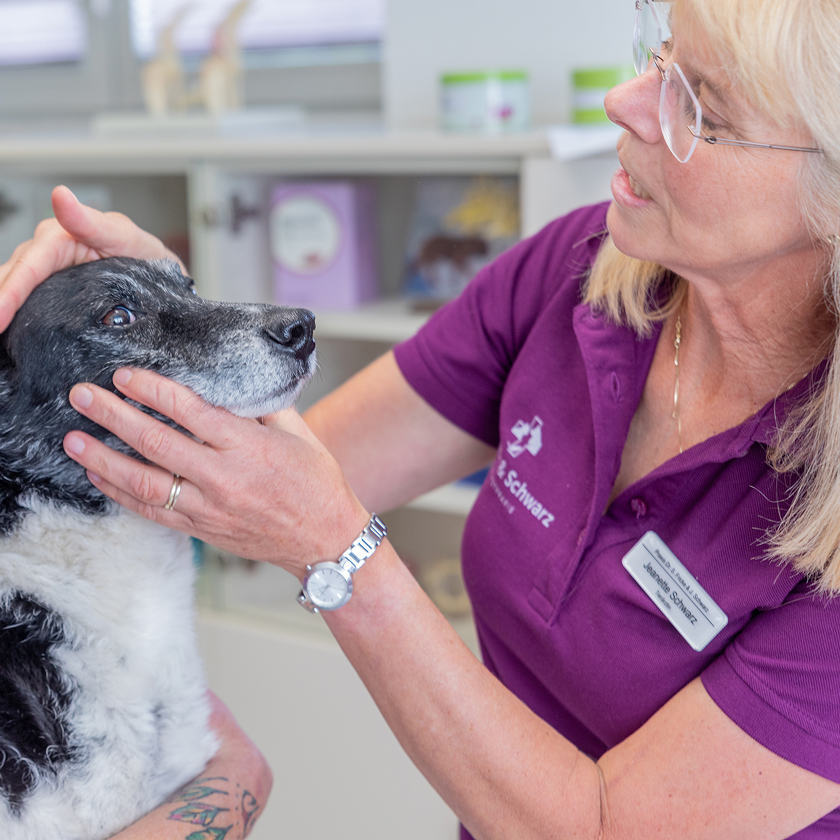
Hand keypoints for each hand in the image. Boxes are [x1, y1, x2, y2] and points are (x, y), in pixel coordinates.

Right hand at [0, 185, 181, 332]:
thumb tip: (61, 196)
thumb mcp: (126, 238)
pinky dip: (15, 323)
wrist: (163, 282)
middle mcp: (44, 256)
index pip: (28, 266)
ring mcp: (45, 279)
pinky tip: (8, 340)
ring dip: (2, 315)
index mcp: (58, 238)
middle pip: (10, 281)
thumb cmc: (144, 255)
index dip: (9, 292)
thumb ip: (93, 222)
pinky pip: (26, 309)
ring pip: (12, 295)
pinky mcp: (50, 298)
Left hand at [62, 367, 370, 577]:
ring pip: (144, 483)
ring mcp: (209, 508)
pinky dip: (120, 493)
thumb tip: (230, 382)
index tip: (125, 375)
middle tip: (82, 395)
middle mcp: (224, 478)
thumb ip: (263, 407)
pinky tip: (98, 476)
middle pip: (156, 443)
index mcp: (249, 447)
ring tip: (73, 438)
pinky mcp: (202, 529)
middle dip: (113, 416)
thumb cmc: (317, 484)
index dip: (152, 390)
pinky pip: (152, 511)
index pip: (189, 411)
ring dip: (103, 459)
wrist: (325, 540)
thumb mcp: (300, 435)